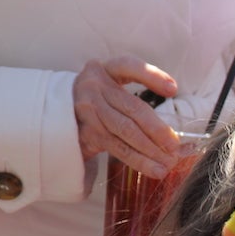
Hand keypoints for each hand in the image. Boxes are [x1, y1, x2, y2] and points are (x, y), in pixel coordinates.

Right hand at [73, 56, 182, 178]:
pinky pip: (117, 147)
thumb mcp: (114, 89)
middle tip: (175, 146)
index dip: (152, 76)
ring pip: (125, 131)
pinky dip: (138, 160)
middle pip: (133, 108)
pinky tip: (154, 169)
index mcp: (106, 70)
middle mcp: (94, 87)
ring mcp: (88, 110)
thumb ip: (137, 100)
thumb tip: (171, 131)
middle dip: (158, 129)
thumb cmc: (100, 101)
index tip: (173, 90)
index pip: (129, 66)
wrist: (59, 113)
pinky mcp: (86, 132)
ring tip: (168, 162)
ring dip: (150, 149)